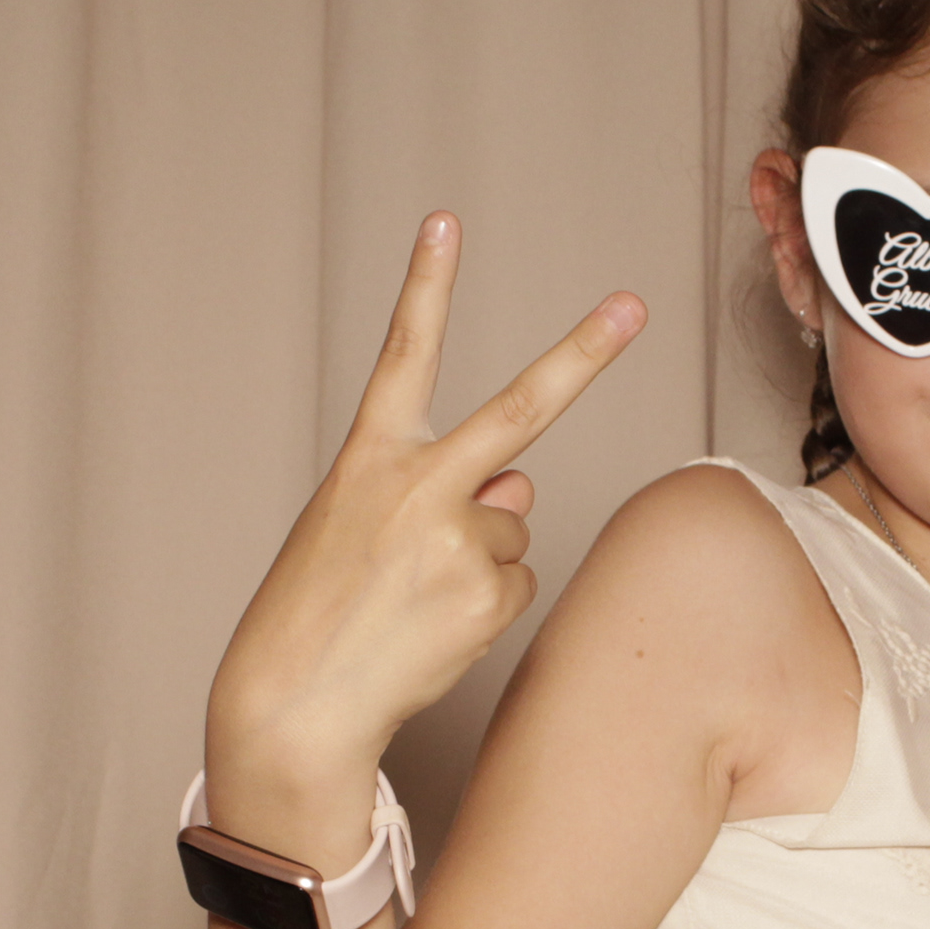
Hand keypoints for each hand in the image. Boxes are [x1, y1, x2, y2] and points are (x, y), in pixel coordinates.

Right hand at [205, 216, 644, 858]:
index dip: (426, 286)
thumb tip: (519, 487)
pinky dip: (486, 605)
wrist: (295, 706)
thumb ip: (442, 492)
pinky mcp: (487, 593)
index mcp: (370, 459)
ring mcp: (459, 540)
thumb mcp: (364, 531)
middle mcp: (419, 486)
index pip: (403, 355)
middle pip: (521, 410)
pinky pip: (517, 583)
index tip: (445, 222)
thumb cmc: (320, 614)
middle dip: (584, 352)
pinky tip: (435, 628)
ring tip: (415, 600)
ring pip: (512, 529)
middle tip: (634, 304)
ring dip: (479, 559)